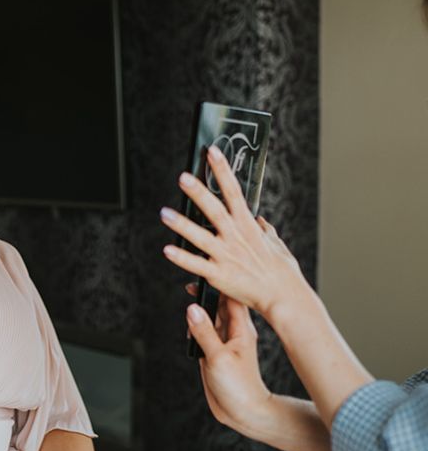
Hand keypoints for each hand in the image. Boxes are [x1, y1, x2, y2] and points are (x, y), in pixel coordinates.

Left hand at [160, 145, 308, 319]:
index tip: (212, 153)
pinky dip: (182, 258)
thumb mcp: (277, 246)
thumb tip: (260, 221)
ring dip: (181, 224)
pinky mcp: (220, 275)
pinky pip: (197, 265)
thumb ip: (266, 231)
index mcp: (248, 226)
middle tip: (183, 177)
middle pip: (214, 209)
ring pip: (200, 236)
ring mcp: (227, 255)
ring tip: (165, 213)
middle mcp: (236, 237)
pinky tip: (167, 250)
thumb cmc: (283, 273)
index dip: (222, 170)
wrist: (285, 297)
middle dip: (198, 192)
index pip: (233, 191)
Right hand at [184, 287, 274, 436]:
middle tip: (189, 286)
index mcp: (242, 328)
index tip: (204, 273)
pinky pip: (204, 333)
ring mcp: (224, 342)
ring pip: (210, 318)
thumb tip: (192, 308)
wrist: (245, 413)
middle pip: (219, 304)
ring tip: (189, 310)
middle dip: (206, 294)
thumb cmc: (239, 386)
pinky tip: (189, 333)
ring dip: (199, 313)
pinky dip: (195, 328)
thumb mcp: (218, 357)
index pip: (231, 297)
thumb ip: (204, 332)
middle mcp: (234, 332)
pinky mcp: (215, 352)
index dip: (219, 283)